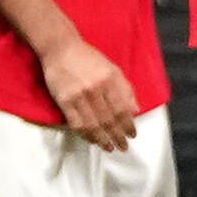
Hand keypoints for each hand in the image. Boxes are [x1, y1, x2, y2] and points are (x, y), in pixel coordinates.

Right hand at [37, 36, 144, 152]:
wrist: (61, 48)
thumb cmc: (87, 58)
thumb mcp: (112, 68)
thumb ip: (125, 89)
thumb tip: (135, 110)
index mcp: (110, 80)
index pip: (122, 109)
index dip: (128, 125)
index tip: (132, 135)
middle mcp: (96, 89)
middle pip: (109, 119)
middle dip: (118, 136)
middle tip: (123, 147)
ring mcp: (79, 96)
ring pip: (93, 125)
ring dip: (103, 139)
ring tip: (110, 148)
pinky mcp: (64, 101)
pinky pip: (77, 123)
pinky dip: (86, 134)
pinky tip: (92, 140)